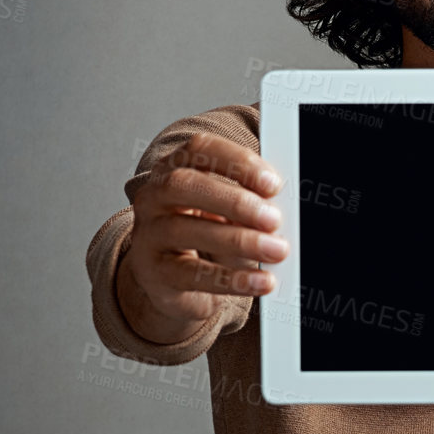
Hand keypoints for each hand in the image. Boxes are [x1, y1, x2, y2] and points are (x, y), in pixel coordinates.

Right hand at [121, 131, 287, 338]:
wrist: (172, 283)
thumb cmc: (205, 236)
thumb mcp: (227, 212)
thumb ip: (251, 202)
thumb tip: (285, 205)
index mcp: (174, 169)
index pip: (200, 150)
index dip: (237, 162)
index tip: (272, 182)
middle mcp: (154, 197)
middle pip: (185, 185)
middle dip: (235, 201)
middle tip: (273, 219)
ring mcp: (148, 235)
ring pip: (185, 230)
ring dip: (239, 240)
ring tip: (276, 251)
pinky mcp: (155, 273)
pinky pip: (192, 275)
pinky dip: (232, 279)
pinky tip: (260, 281)